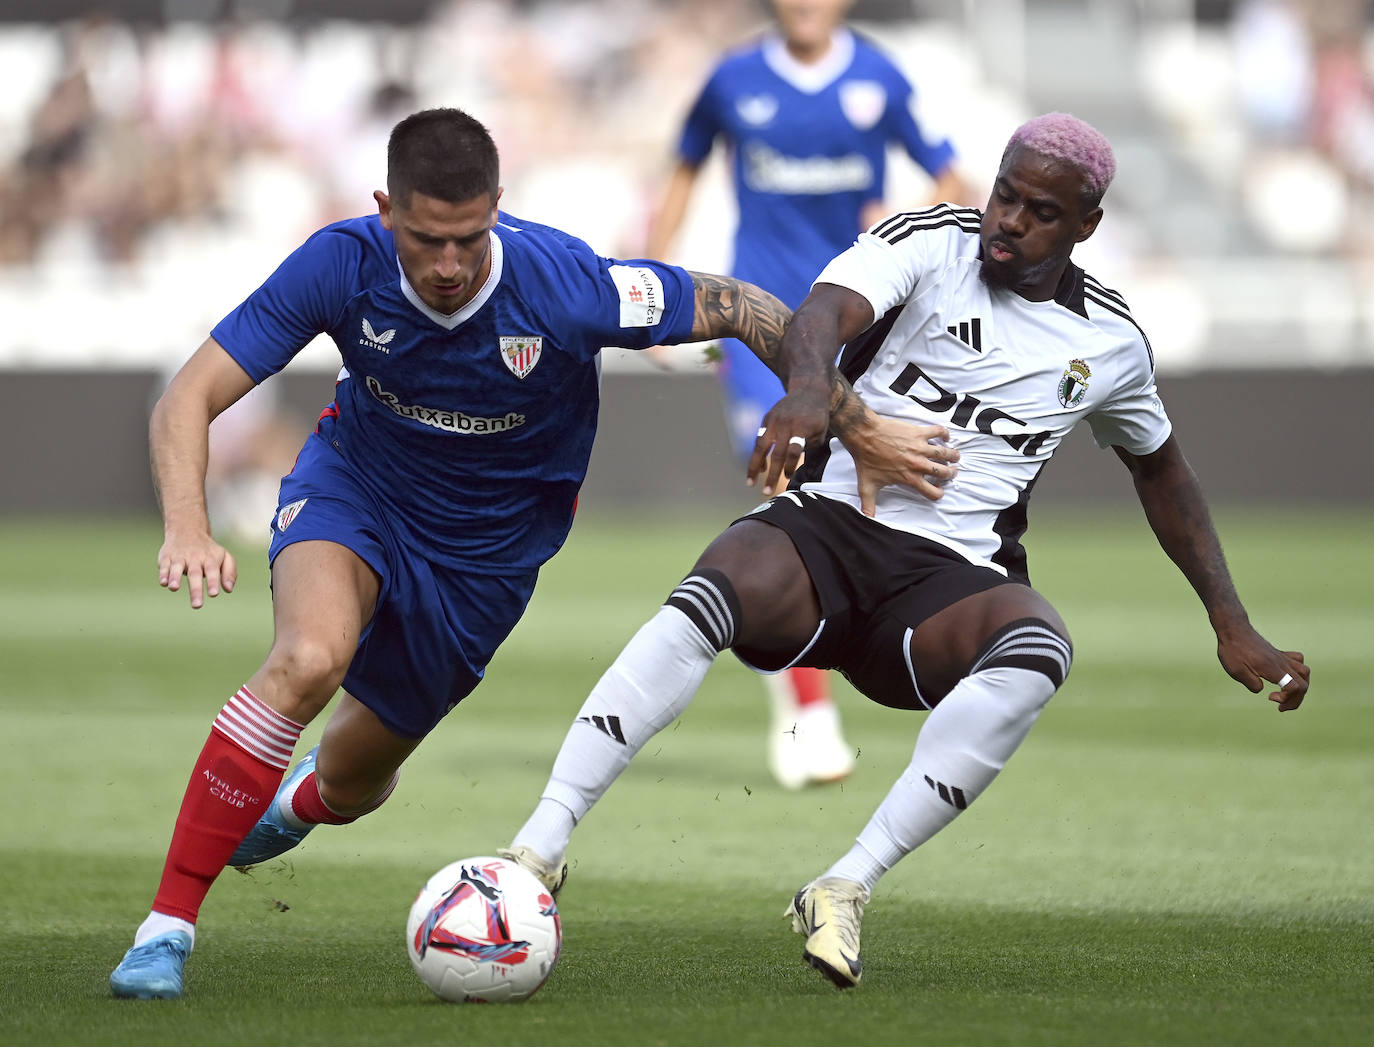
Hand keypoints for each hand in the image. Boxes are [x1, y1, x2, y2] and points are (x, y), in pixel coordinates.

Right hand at [158, 526, 237, 609]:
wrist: (187, 529)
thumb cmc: (209, 550)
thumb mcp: (224, 556)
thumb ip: (230, 572)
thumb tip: (228, 589)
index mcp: (210, 559)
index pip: (213, 570)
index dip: (213, 581)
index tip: (214, 594)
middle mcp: (194, 558)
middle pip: (195, 573)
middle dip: (196, 589)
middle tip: (197, 605)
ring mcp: (179, 557)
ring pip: (177, 567)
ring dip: (175, 577)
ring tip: (174, 588)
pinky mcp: (166, 557)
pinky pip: (164, 565)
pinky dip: (163, 573)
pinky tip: (164, 582)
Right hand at [747, 385, 830, 494]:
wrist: (808, 389)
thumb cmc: (817, 415)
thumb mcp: (820, 431)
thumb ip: (808, 447)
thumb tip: (793, 465)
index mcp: (801, 428)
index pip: (793, 451)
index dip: (790, 466)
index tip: (788, 477)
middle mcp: (785, 425)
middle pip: (776, 454)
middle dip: (771, 475)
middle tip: (766, 492)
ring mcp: (774, 421)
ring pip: (761, 447)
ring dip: (754, 467)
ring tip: (750, 482)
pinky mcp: (767, 419)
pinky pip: (759, 440)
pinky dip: (758, 455)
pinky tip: (757, 469)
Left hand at [841, 415, 960, 514]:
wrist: (864, 435)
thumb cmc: (866, 459)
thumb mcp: (867, 486)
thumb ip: (869, 505)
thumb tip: (867, 519)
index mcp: (909, 478)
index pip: (932, 492)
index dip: (938, 493)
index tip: (938, 490)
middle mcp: (918, 464)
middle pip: (943, 472)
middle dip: (950, 473)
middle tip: (951, 471)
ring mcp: (920, 447)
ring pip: (944, 453)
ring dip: (952, 455)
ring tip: (955, 456)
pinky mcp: (918, 433)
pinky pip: (938, 432)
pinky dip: (944, 434)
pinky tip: (945, 436)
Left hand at [1216, 626, 1308, 710]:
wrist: (1233, 630)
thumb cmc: (1232, 650)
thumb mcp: (1236, 671)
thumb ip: (1252, 684)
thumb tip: (1262, 690)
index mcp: (1272, 668)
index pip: (1294, 687)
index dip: (1287, 698)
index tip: (1270, 697)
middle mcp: (1281, 662)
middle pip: (1303, 684)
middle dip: (1295, 700)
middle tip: (1280, 706)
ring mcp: (1282, 657)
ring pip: (1305, 672)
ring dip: (1301, 687)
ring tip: (1287, 694)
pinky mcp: (1279, 653)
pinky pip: (1299, 661)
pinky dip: (1298, 672)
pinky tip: (1285, 676)